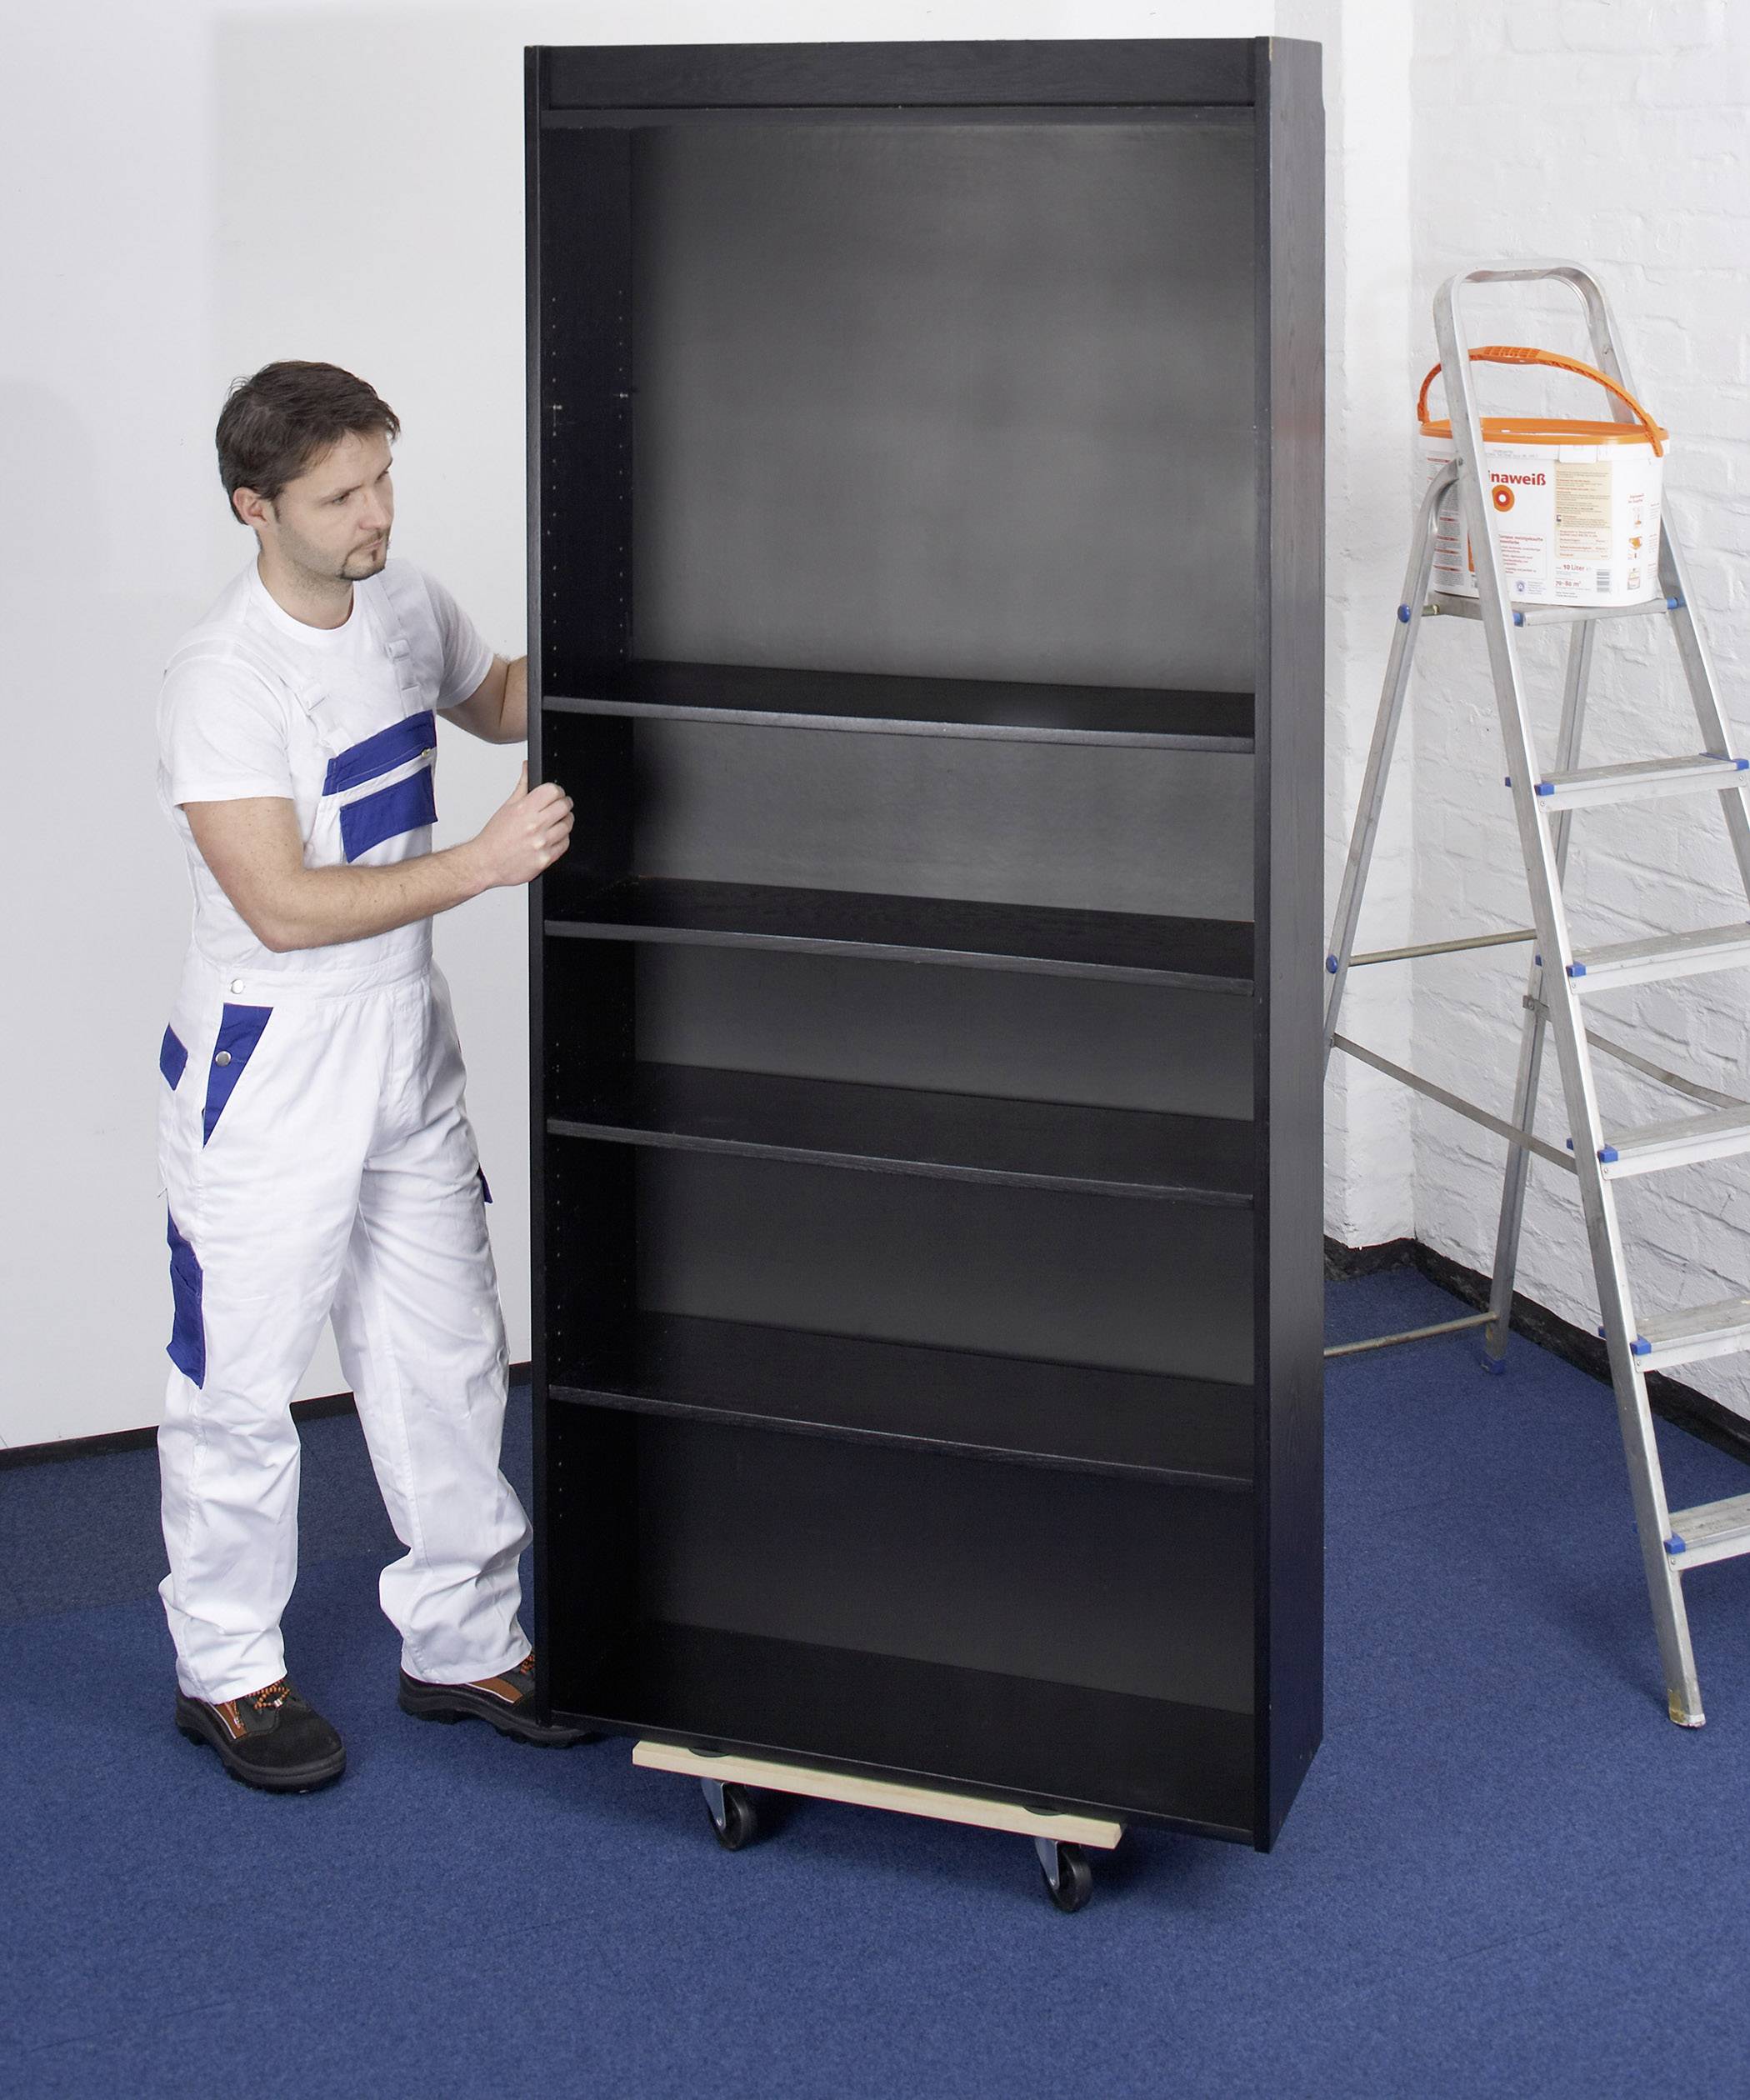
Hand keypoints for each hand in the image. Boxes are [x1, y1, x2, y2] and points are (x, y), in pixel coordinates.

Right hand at [469, 764, 573, 889]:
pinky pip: (565, 844)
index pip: (553, 791)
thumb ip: (522, 786)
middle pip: (564, 807)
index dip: (558, 791)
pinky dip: (562, 840)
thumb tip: (527, 767)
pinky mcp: (545, 858)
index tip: (557, 794)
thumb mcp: (507, 806)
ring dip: (565, 822)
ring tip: (555, 823)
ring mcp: (541, 843)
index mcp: (524, 809)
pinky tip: (552, 838)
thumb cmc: (494, 837)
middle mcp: (534, 825)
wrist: (486, 862)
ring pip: (567, 825)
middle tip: (560, 807)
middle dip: (565, 804)